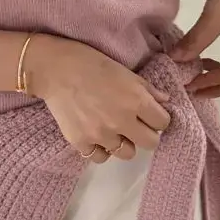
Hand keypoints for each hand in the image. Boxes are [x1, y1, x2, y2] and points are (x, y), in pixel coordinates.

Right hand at [27, 35, 170, 163]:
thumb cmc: (91, 63)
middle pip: (150, 143)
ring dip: (124, 142)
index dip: (158, 118)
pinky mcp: (81, 143)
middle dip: (146, 133)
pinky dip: (100, 148)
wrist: (54, 69)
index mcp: (136, 101)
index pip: (163, 123)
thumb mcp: (124, 71)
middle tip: (135, 124)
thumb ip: (147, 89)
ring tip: (113, 129)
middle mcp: (122, 121)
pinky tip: (96, 135)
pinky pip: (100, 157)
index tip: (149, 114)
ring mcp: (101, 135)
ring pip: (127, 153)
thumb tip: (165, 101)